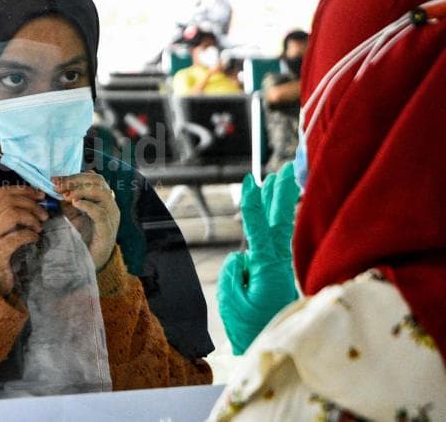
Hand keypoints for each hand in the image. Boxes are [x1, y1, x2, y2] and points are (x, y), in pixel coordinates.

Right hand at [0, 185, 48, 294]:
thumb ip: (8, 211)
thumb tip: (36, 196)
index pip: (1, 192)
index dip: (23, 190)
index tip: (39, 195)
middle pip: (9, 201)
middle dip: (31, 205)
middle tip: (44, 214)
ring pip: (12, 214)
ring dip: (31, 218)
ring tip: (39, 227)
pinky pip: (18, 236)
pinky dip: (30, 235)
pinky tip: (34, 238)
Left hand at [53, 172, 119, 271]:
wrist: (88, 263)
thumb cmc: (82, 239)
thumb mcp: (72, 215)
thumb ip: (66, 201)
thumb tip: (56, 187)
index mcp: (103, 200)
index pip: (93, 179)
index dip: (74, 176)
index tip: (55, 179)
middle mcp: (110, 206)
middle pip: (98, 182)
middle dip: (76, 180)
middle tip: (59, 185)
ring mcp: (111, 217)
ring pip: (102, 193)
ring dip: (82, 190)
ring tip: (66, 194)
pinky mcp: (108, 230)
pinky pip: (101, 213)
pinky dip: (87, 205)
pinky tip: (75, 203)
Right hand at [217, 162, 299, 354]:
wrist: (274, 351)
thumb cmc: (251, 329)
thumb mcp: (233, 302)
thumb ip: (234, 274)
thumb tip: (242, 258)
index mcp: (268, 268)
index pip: (259, 228)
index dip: (253, 204)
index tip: (250, 181)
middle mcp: (277, 264)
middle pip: (279, 221)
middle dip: (281, 193)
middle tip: (286, 168)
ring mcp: (280, 269)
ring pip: (279, 229)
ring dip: (279, 204)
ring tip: (281, 180)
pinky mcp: (278, 276)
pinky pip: (274, 245)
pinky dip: (273, 227)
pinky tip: (271, 223)